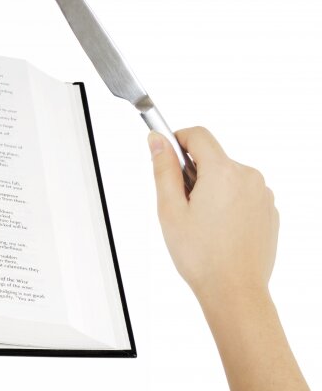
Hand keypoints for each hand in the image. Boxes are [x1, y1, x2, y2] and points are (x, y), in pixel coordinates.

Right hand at [149, 127, 306, 390]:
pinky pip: (242, 195)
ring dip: (211, 189)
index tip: (165, 154)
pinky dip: (228, 204)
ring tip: (200, 224)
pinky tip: (218, 231)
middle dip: (193, 174)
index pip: (198, 135)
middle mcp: (249, 177)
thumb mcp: (170, 209)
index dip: (177, 139)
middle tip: (180, 205)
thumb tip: (157, 139)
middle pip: (213, 158)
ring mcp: (263, 195)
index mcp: (223, 172)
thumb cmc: (201, 255)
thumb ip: (163, 168)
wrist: (235, 290)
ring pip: (228, 178)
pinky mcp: (269, 211)